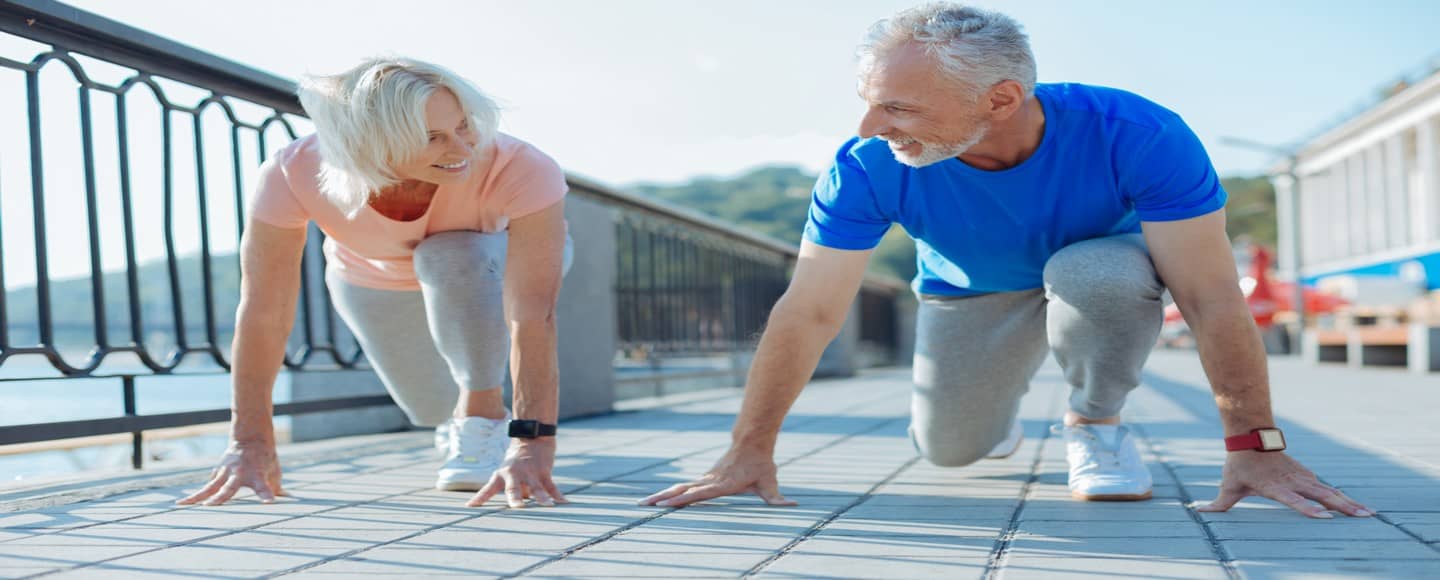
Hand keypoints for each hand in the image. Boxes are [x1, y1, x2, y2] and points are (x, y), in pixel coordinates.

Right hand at [177, 439, 286, 505]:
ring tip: (182, 504)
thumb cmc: (266, 458)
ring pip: (210, 486)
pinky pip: (207, 485)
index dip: (266, 494)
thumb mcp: (274, 472)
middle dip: (220, 497)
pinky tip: (185, 502)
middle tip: (210, 506)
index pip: (263, 486)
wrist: (251, 438)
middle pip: (228, 487)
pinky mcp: (217, 472)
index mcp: (257, 474)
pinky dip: (197, 494)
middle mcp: (239, 473)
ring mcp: (226, 472)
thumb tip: (290, 498)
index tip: (270, 502)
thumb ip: (277, 488)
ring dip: (197, 496)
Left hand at [467, 438, 567, 507]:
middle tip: (517, 507)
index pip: (488, 488)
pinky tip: (563, 503)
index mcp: (501, 475)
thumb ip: (511, 490)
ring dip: (542, 497)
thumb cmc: (517, 461)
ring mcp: (530, 472)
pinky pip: (551, 486)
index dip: (479, 498)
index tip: (470, 506)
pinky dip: (557, 495)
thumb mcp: (508, 473)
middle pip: (513, 487)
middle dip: (515, 497)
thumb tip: (518, 503)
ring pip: (537, 487)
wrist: (533, 438)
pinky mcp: (544, 471)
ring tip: (548, 506)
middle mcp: (514, 474)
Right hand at [639, 447, 796, 507]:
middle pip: (682, 490)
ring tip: (643, 504)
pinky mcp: (705, 477)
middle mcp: (710, 480)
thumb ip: (777, 497)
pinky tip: (659, 499)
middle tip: (643, 505)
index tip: (666, 504)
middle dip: (662, 499)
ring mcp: (705, 478)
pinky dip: (670, 492)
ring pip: (679, 487)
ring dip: (661, 495)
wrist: (751, 440)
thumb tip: (791, 505)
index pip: (699, 493)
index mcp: (722, 484)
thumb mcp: (770, 481)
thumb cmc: (761, 463)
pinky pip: (684, 486)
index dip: (683, 499)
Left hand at [1198, 451, 1370, 517]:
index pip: (1293, 499)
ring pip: (1328, 491)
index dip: (1307, 508)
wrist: (1252, 437)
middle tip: (1363, 517)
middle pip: (1321, 495)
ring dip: (1348, 502)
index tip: (1324, 517)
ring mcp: (1302, 477)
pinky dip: (1341, 496)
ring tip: (1369, 514)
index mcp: (1275, 486)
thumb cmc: (1239, 465)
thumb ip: (1219, 503)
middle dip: (1343, 507)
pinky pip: (1325, 487)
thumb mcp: (1228, 484)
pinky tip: (1356, 506)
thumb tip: (1198, 512)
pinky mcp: (1306, 475)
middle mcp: (1292, 482)